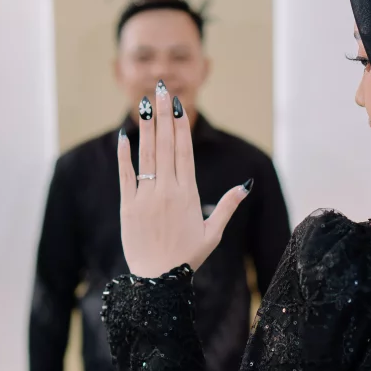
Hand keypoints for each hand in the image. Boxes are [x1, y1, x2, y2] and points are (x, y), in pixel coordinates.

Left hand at [118, 83, 251, 278]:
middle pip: (165, 146)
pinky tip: (124, 136)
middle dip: (163, 115)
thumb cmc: (187, 258)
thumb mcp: (213, 233)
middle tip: (162, 89)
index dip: (181, 125)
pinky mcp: (128, 207)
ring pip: (147, 156)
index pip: (184, 151)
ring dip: (146, 128)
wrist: (159, 281)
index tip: (179, 104)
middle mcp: (168, 191)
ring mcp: (146, 198)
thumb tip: (246, 185)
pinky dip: (124, 156)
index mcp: (189, 194)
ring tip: (144, 103)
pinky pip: (125, 176)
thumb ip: (227, 206)